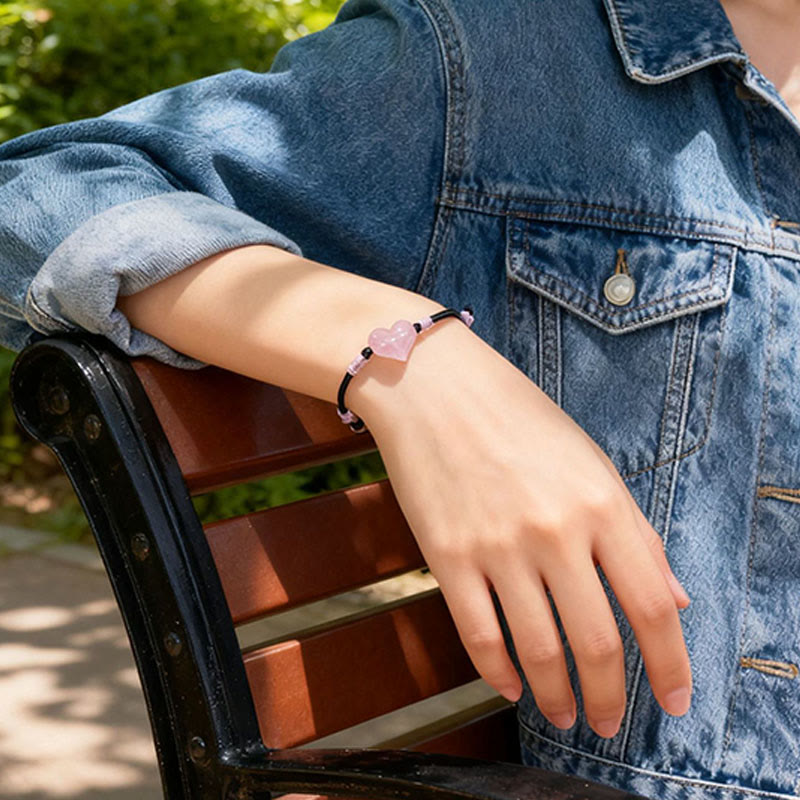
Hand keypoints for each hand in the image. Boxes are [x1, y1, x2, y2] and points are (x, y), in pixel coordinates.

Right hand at [350, 318, 691, 738]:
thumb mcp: (591, 461)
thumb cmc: (518, 417)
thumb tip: (675, 598)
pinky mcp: (447, 555)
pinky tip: (511, 687)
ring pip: (537, 649)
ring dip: (557, 696)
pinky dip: (498, 673)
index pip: (652, 605)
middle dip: (610, 699)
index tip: (674, 700)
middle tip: (608, 722)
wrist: (434, 387)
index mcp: (601, 504)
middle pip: (597, 642)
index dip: (670, 665)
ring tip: (563, 714)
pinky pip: (478, 634)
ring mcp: (497, 546)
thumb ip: (635, 531)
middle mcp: (555, 531)